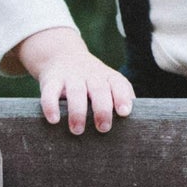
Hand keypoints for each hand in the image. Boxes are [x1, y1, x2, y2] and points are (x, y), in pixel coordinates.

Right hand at [17, 26, 134, 134]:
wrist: (62, 56)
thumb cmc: (93, 79)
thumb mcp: (108, 82)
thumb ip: (121, 96)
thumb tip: (136, 121)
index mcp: (108, 77)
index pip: (119, 84)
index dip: (122, 97)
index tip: (124, 113)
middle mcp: (91, 75)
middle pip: (99, 89)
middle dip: (102, 109)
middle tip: (104, 128)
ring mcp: (71, 77)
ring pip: (76, 92)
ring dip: (78, 112)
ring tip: (78, 130)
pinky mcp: (52, 81)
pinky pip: (50, 93)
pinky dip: (51, 106)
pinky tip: (54, 120)